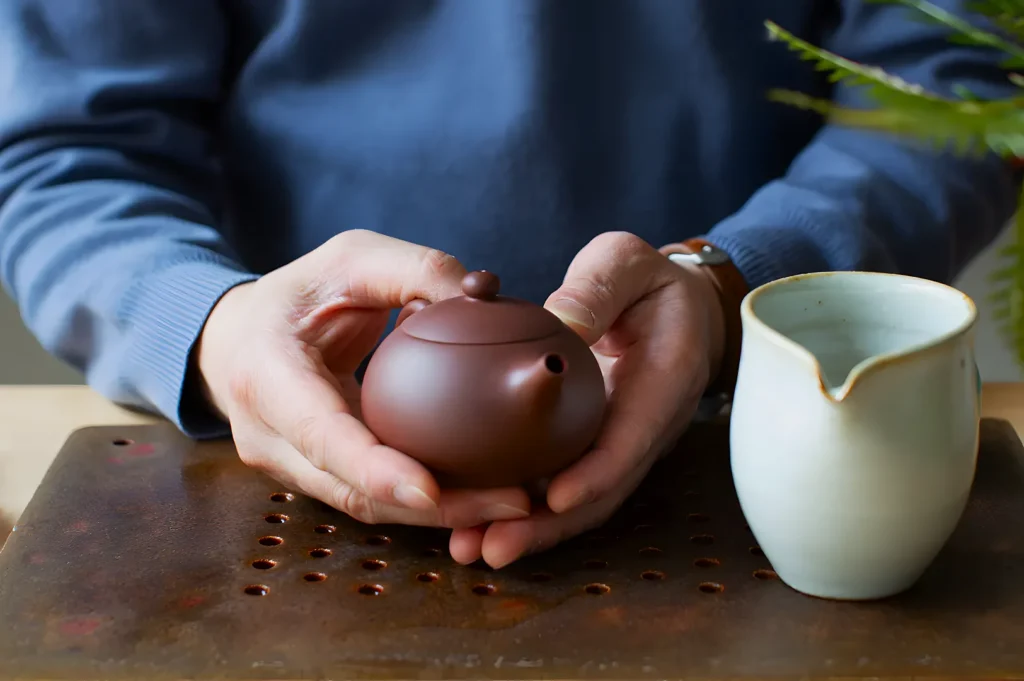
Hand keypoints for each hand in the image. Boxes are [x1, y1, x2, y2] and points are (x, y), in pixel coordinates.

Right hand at [196, 229, 530, 526]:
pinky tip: (482, 494)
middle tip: (513, 501)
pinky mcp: (315, 479)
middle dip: (432, 508)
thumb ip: (414, 269)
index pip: (319, 433)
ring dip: (440, 514)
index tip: (430, 490)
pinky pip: (371, 498)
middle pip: (351, 491)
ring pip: (366, 507)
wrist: (238, 337)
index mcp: (265, 374)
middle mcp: (268, 435)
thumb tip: (484, 295)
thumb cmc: (298, 293)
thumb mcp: (350, 258)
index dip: (371, 468)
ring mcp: (288, 466)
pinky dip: (426, 502)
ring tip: (512, 502)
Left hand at [448, 232, 724, 566]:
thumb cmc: (648, 280)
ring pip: (579, 499)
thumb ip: (598, 287)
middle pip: (600, 490)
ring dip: (530, 529)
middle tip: (493, 546)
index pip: (630, 439)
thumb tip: (562, 323)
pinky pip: (562, 481)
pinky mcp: (594, 444)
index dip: (594, 475)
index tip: (553, 499)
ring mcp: (620, 441)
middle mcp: (644, 426)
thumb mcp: (627, 261)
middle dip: (549, 526)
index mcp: (663, 382)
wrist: (678, 308)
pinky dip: (524, 506)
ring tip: (472, 549)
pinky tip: (475, 520)